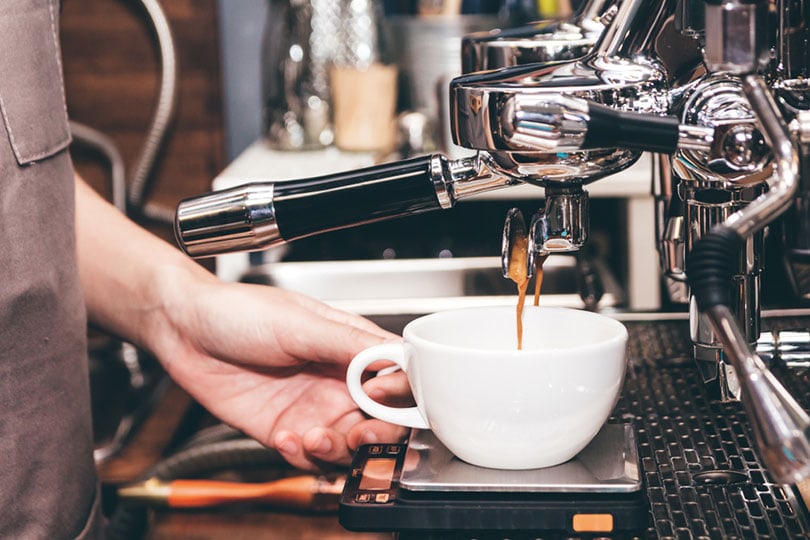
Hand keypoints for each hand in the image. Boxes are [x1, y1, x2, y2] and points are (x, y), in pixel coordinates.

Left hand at [147, 269, 409, 469]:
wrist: (185, 330)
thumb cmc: (240, 312)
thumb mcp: (300, 323)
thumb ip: (350, 344)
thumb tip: (397, 358)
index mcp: (351, 347)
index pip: (399, 374)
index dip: (400, 391)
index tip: (379, 394)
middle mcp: (339, 381)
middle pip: (383, 419)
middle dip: (377, 433)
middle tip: (359, 433)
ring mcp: (314, 408)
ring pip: (350, 445)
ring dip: (339, 449)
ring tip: (313, 436)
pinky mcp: (285, 431)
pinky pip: (310, 457)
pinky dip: (303, 455)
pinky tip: (286, 437)